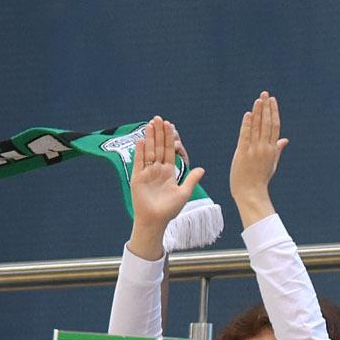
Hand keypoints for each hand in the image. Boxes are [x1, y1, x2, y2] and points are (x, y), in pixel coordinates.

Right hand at [126, 116, 203, 258]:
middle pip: (158, 147)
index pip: (169, 151)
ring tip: (150, 124)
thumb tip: (202, 169)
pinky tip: (141, 140)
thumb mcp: (184, 193)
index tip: (170, 125)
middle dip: (159, 133)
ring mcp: (146, 173)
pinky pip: (139, 162)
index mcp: (168, 172)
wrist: (155, 221)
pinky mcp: (137, 178)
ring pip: (149, 151)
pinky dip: (140, 152)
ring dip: (150, 138)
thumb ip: (191, 180)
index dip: (169, 138)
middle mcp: (157, 170)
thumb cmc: (169, 210)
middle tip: (159, 118)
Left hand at [227, 91, 287, 216]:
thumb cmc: (260, 179)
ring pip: (257, 127)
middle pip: (267, 123)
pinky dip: (247, 125)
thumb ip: (277, 149)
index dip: (274, 112)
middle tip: (265, 93)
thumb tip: (285, 139)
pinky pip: (245, 136)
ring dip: (258, 112)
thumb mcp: (272, 164)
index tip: (272, 101)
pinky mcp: (242, 153)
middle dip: (266, 107)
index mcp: (272, 149)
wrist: (251, 193)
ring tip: (259, 99)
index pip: (275, 126)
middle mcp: (264, 148)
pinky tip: (248, 114)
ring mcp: (254, 150)